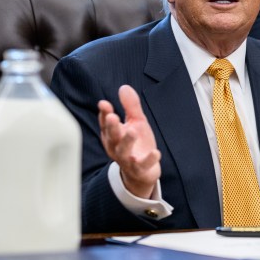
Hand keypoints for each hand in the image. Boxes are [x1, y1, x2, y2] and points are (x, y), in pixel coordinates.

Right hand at [98, 84, 160, 198]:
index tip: (104, 104)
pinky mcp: (139, 169)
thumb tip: (124, 87)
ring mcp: (127, 159)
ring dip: (127, 141)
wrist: (143, 171)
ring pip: (124, 152)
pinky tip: (156, 152)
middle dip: (112, 127)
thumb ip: (131, 106)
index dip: (104, 114)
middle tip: (113, 117)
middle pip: (112, 137)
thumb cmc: (137, 143)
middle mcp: (116, 147)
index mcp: (113, 135)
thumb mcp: (136, 122)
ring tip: (132, 131)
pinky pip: (143, 165)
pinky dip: (149, 159)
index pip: (106, 123)